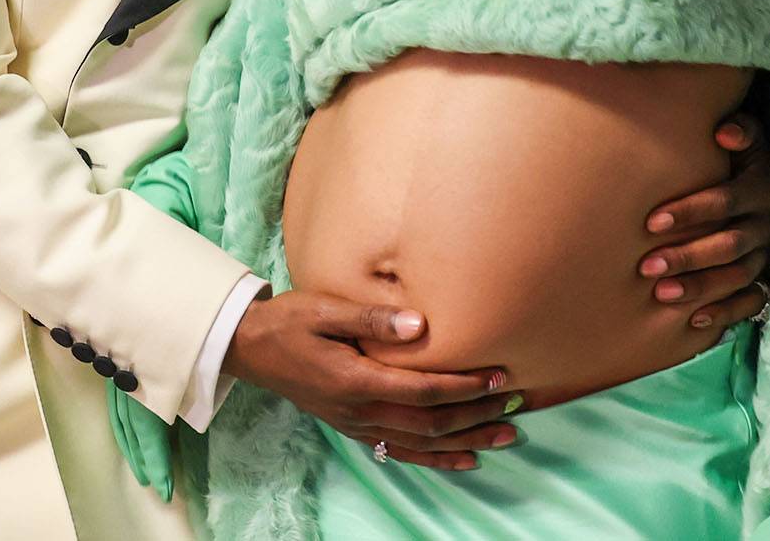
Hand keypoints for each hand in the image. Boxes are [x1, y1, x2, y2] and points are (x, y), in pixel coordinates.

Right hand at [223, 289, 518, 470]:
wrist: (252, 348)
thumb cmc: (289, 321)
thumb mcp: (324, 309)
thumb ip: (371, 319)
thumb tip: (419, 324)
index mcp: (355, 380)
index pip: (423, 390)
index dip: (464, 387)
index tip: (500, 376)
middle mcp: (359, 411)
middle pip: (430, 423)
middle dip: (477, 415)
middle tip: (517, 403)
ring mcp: (357, 425)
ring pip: (422, 443)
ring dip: (467, 441)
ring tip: (506, 435)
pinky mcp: (354, 429)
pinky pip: (401, 453)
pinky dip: (437, 460)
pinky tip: (465, 460)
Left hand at [638, 110, 769, 330]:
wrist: (761, 183)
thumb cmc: (737, 159)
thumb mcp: (747, 139)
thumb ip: (740, 130)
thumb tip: (724, 134)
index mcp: (759, 189)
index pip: (726, 201)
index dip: (691, 211)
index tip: (651, 222)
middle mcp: (766, 224)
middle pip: (729, 245)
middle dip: (687, 256)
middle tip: (647, 266)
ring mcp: (766, 255)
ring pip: (736, 276)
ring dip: (700, 287)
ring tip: (662, 295)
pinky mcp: (765, 278)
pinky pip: (750, 302)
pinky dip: (724, 313)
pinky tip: (694, 322)